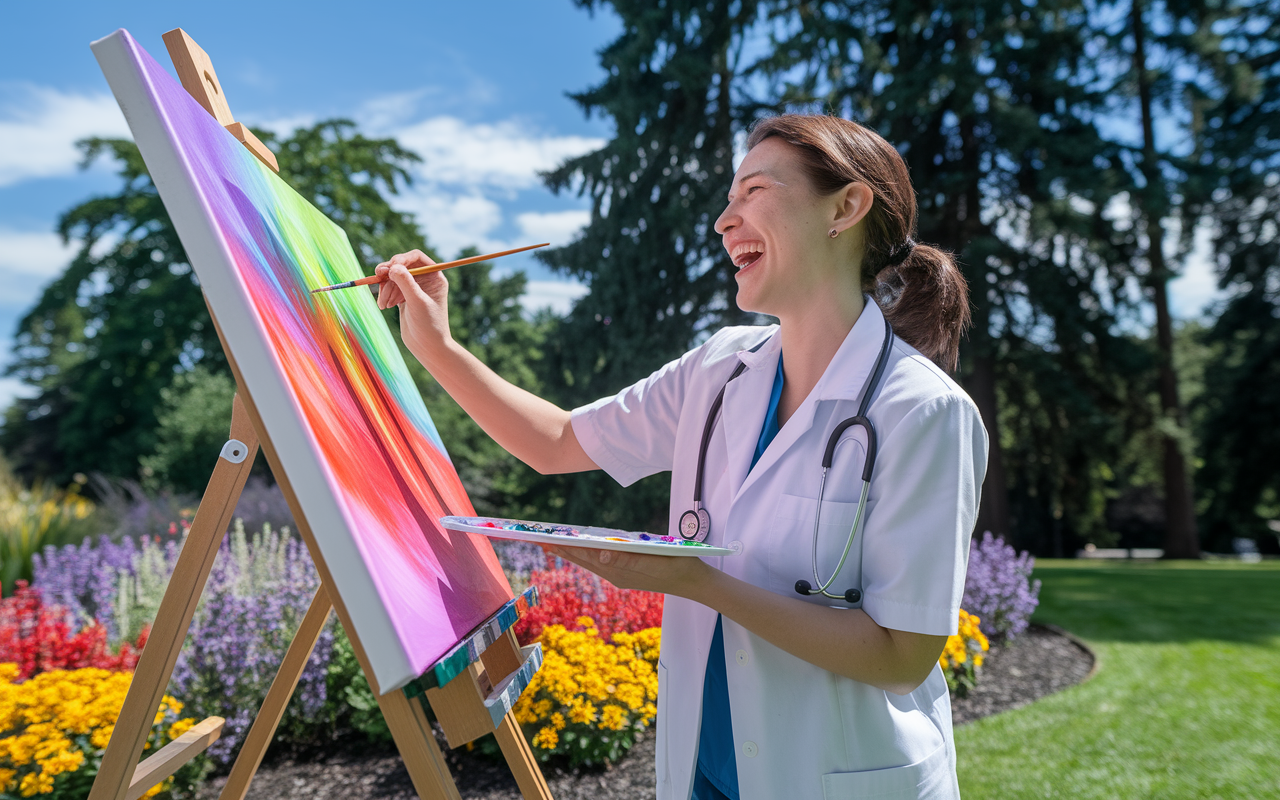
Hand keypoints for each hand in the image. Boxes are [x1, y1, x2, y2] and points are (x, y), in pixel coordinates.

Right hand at [374, 250, 451, 360]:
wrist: (428, 347)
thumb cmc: (429, 325)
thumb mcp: (417, 302)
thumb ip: (406, 283)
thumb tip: (393, 267)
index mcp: (434, 277)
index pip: (416, 257)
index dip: (401, 259)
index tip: (391, 267)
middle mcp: (425, 280)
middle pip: (401, 265)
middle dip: (389, 273)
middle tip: (378, 278)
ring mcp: (413, 288)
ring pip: (393, 278)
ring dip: (385, 287)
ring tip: (384, 304)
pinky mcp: (404, 298)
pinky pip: (390, 288)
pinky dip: (384, 295)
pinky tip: (384, 306)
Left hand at [541, 544, 713, 598]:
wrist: (695, 581)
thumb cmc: (678, 565)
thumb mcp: (654, 560)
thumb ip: (627, 558)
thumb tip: (601, 553)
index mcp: (620, 571)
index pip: (586, 556)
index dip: (565, 547)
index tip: (545, 540)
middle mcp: (616, 576)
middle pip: (583, 560)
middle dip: (561, 549)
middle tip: (538, 539)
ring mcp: (620, 576)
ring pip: (590, 562)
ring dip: (571, 553)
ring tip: (553, 544)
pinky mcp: (627, 574)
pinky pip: (600, 564)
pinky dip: (586, 556)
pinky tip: (580, 551)